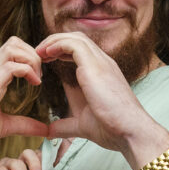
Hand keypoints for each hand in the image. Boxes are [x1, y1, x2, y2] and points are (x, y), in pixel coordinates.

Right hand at [0, 37, 49, 152]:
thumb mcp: (4, 126)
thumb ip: (24, 125)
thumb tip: (44, 130)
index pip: (11, 50)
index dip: (29, 57)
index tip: (38, 77)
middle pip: (14, 42)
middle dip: (33, 53)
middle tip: (39, 75)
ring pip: (13, 47)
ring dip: (31, 59)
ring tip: (37, 79)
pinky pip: (12, 65)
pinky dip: (28, 70)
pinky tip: (34, 85)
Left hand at [35, 32, 167, 160]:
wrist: (129, 131)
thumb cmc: (112, 128)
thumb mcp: (81, 125)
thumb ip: (65, 125)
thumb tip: (49, 131)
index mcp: (102, 72)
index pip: (81, 50)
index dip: (61, 51)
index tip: (45, 60)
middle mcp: (103, 63)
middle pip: (77, 39)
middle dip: (55, 42)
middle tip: (39, 54)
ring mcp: (100, 62)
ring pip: (75, 37)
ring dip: (54, 41)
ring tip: (39, 52)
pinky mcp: (94, 65)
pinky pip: (72, 44)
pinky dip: (57, 45)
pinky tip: (46, 54)